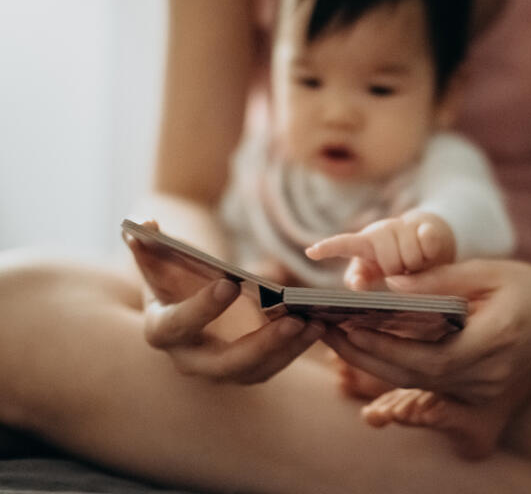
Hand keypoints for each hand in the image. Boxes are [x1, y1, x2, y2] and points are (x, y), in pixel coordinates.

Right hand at [125, 220, 323, 383]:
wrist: (185, 293)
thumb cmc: (172, 269)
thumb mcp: (157, 254)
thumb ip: (146, 241)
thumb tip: (145, 225)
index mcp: (161, 329)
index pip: (178, 325)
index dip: (201, 308)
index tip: (230, 284)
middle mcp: (188, 359)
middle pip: (224, 363)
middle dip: (260, 344)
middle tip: (293, 318)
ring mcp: (219, 369)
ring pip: (256, 370)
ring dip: (288, 349)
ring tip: (315, 321)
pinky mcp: (247, 368)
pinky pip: (274, 364)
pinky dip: (297, 348)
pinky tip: (320, 325)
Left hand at [306, 211, 455, 289]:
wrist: (429, 241)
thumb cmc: (396, 261)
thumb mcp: (376, 272)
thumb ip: (363, 278)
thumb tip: (355, 283)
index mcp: (365, 243)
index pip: (344, 245)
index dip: (328, 248)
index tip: (311, 252)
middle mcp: (382, 230)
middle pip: (390, 263)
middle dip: (398, 273)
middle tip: (402, 272)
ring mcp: (404, 226)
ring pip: (411, 257)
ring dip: (416, 267)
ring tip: (415, 264)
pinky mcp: (427, 227)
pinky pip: (428, 243)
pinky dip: (430, 252)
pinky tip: (429, 253)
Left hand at [322, 259, 530, 403]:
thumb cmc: (526, 285)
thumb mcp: (485, 272)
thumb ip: (437, 281)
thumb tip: (386, 285)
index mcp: (496, 341)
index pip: (429, 356)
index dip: (384, 346)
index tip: (346, 326)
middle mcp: (490, 374)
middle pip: (415, 375)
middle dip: (366, 355)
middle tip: (326, 330)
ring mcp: (486, 388)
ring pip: (418, 382)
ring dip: (374, 361)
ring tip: (337, 335)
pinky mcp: (478, 390)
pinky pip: (429, 380)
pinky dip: (396, 364)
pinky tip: (368, 345)